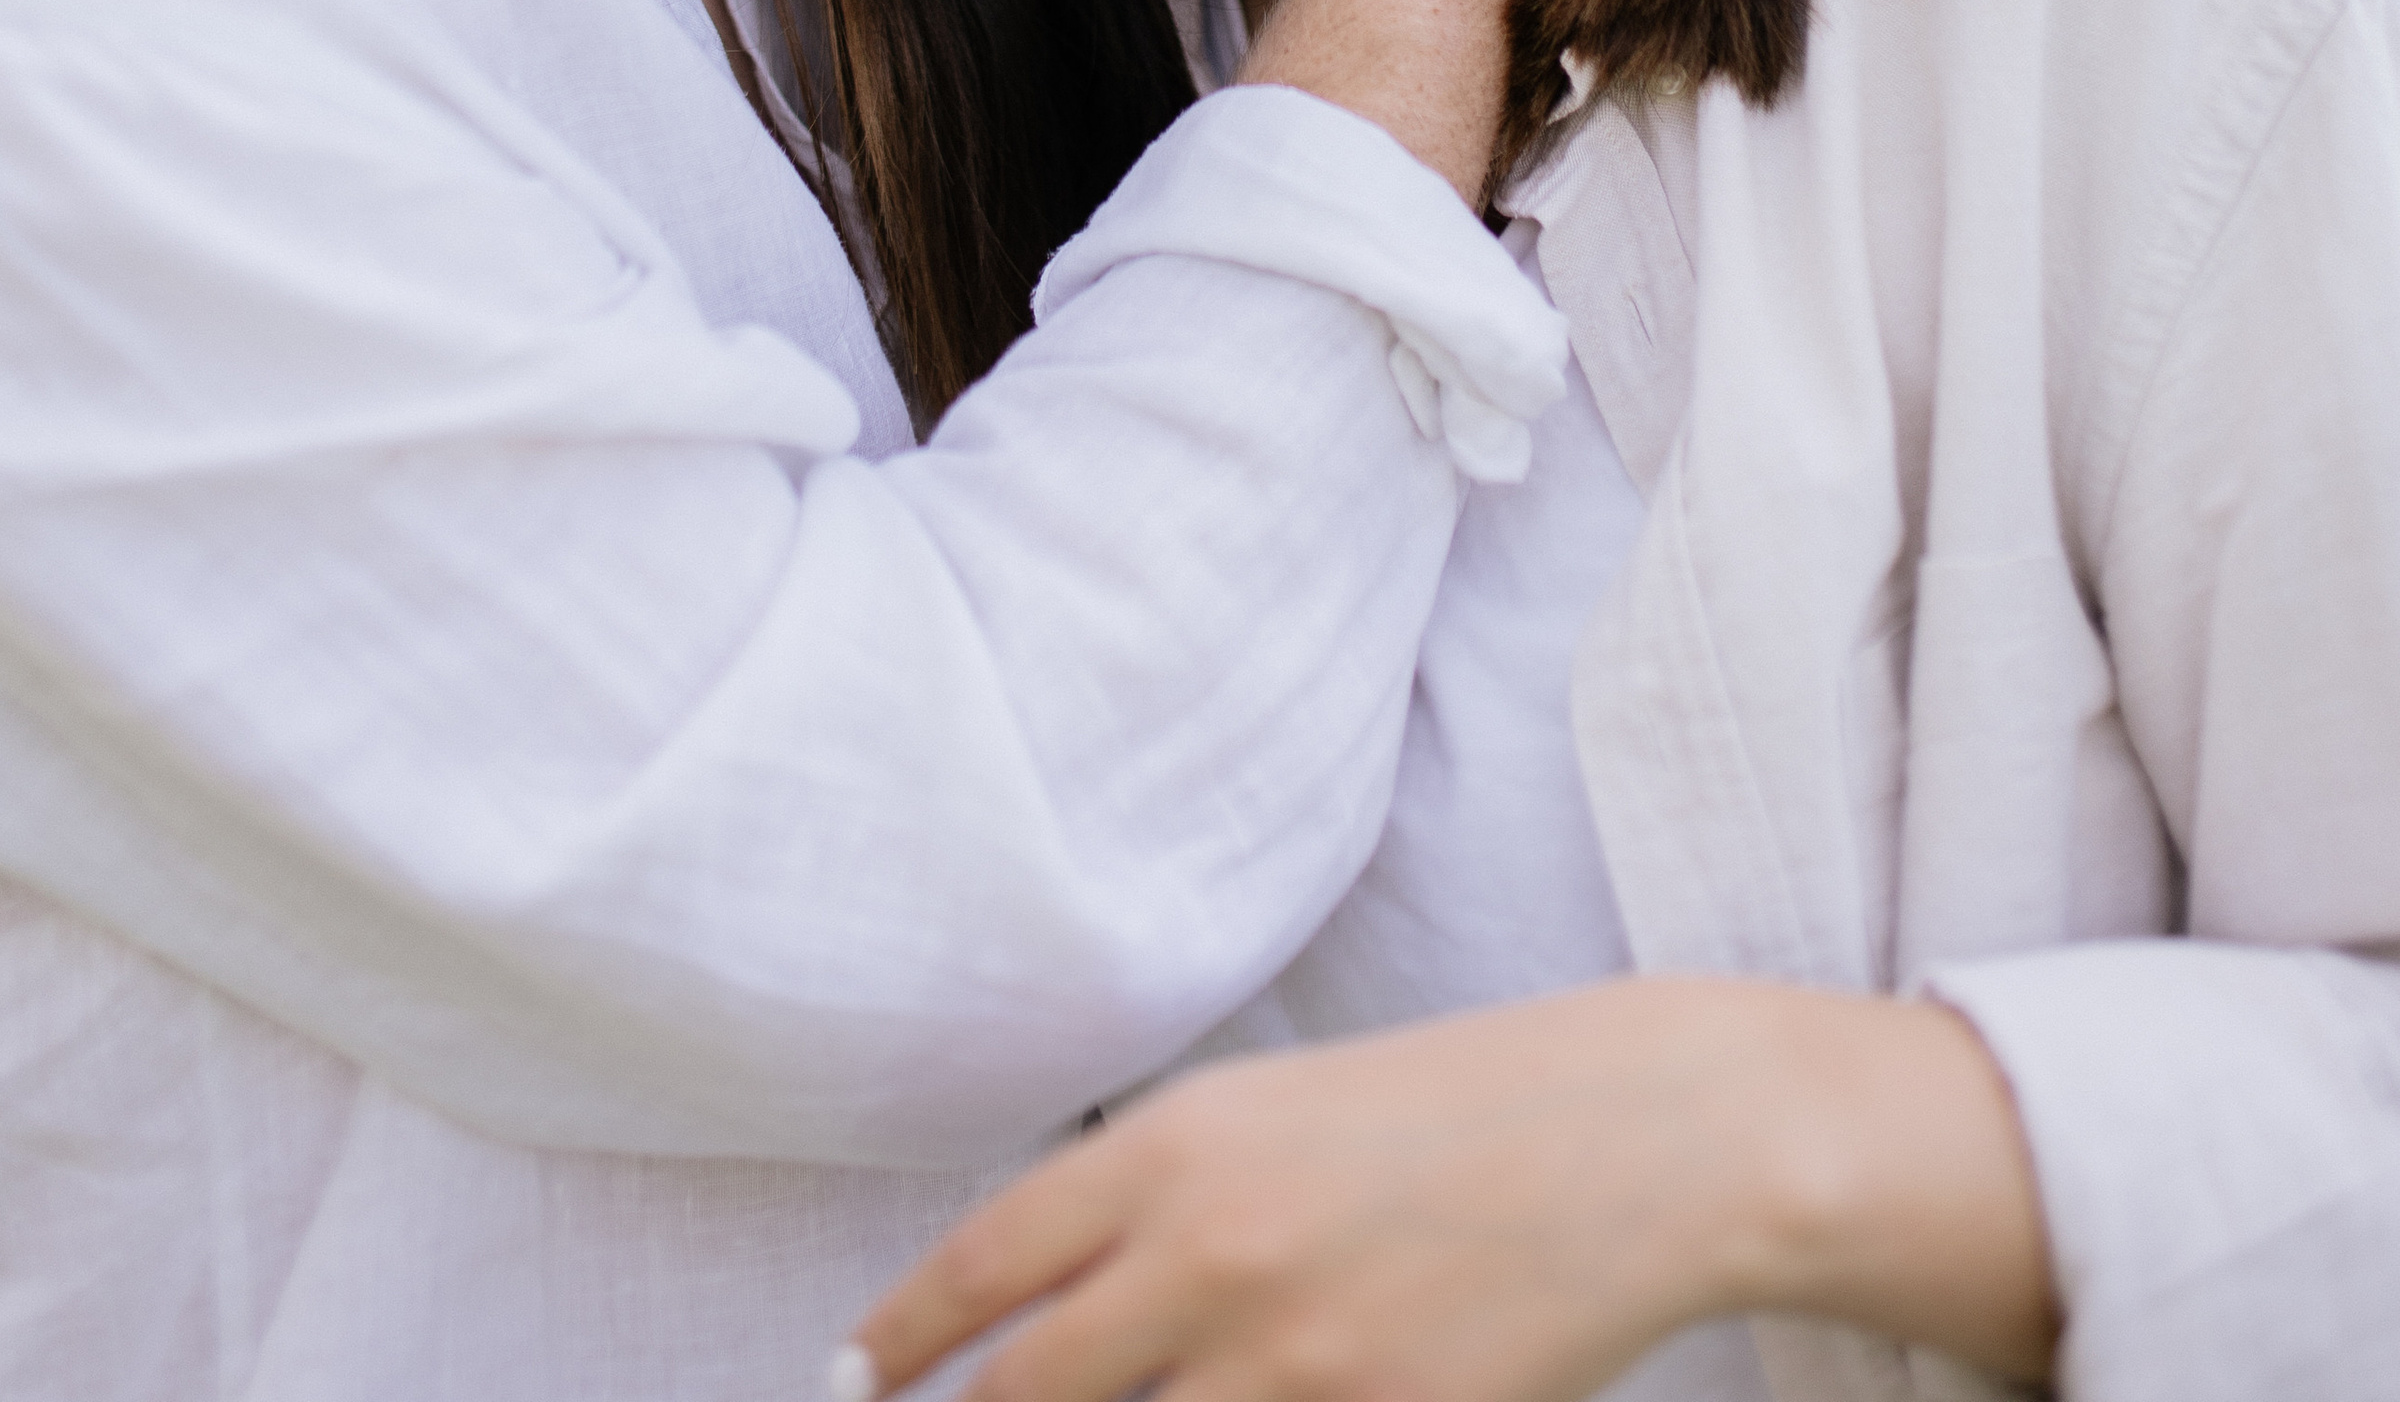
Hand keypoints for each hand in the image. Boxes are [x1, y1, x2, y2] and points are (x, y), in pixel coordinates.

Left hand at [839, 981, 2058, 1401]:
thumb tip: (1037, 1303)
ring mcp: (1294, 1363)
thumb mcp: (1272, 1114)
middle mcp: (1211, 1255)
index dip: (901, 1338)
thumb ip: (1150, 1199)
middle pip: (1027, 1392)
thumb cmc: (1445, 1113)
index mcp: (1176, 1149)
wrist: (1633, 1136)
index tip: (853, 1383)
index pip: (985, 1266)